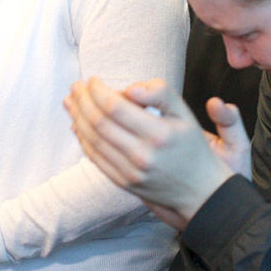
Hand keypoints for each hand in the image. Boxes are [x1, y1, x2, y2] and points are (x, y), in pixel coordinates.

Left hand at [65, 77, 249, 228]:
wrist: (200, 190)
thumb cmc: (192, 146)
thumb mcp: (184, 113)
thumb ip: (160, 93)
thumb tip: (130, 87)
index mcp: (158, 134)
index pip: (116, 107)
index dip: (98, 90)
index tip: (92, 79)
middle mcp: (142, 155)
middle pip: (99, 123)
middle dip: (83, 100)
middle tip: (76, 86)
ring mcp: (130, 172)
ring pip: (93, 141)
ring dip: (78, 117)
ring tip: (70, 101)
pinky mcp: (123, 183)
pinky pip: (96, 158)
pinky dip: (83, 139)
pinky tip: (78, 125)